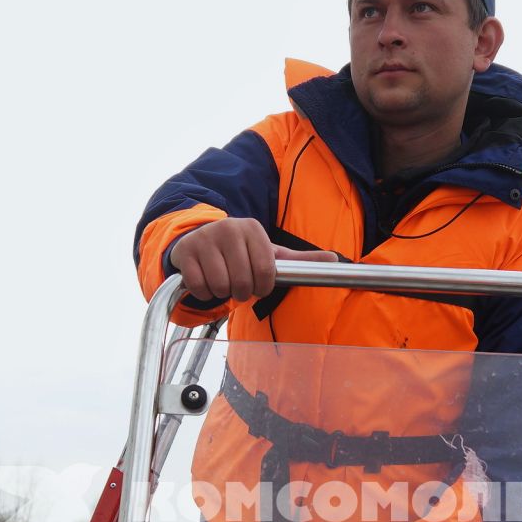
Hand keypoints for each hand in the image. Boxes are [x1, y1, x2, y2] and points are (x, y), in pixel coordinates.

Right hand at [169, 218, 337, 302]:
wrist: (201, 239)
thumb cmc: (241, 251)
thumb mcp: (270, 252)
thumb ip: (301, 260)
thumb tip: (335, 260)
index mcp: (253, 228)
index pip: (266, 270)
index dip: (262, 285)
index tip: (258, 282)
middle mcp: (229, 229)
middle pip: (242, 282)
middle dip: (242, 291)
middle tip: (239, 284)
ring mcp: (205, 239)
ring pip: (220, 285)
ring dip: (223, 292)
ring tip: (223, 280)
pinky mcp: (186, 253)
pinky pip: (200, 287)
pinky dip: (204, 292)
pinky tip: (206, 280)